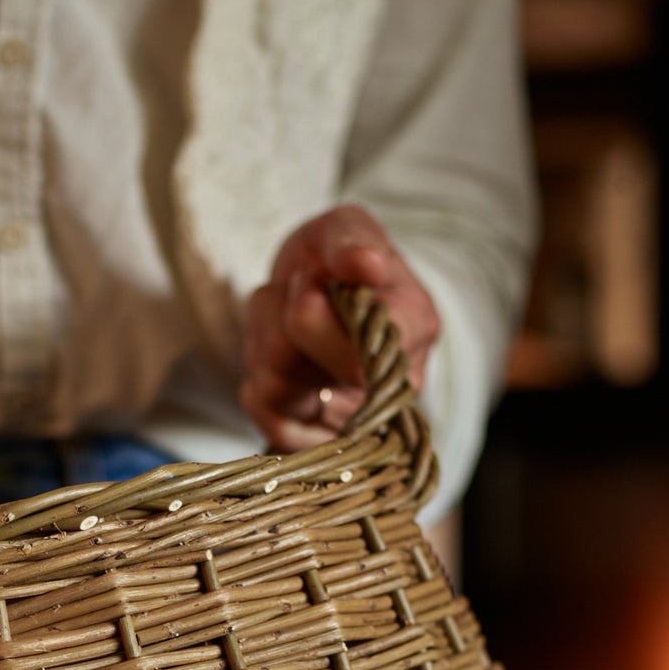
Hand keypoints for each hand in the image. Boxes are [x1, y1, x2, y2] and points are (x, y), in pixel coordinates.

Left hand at [240, 204, 439, 451]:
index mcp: (413, 331)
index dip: (312, 309)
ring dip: (263, 343)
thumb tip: (367, 266)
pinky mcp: (312, 443)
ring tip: (288, 325)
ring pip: (271, 388)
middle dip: (278, 320)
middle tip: (299, 296)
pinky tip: (278, 361)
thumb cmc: (335, 262)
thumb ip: (352, 239)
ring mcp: (349, 424)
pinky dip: (255, 378)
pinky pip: (262, 414)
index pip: (352, 347)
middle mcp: (388, 389)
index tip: (315, 277)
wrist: (311, 295)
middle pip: (293, 367)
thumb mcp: (344, 227)